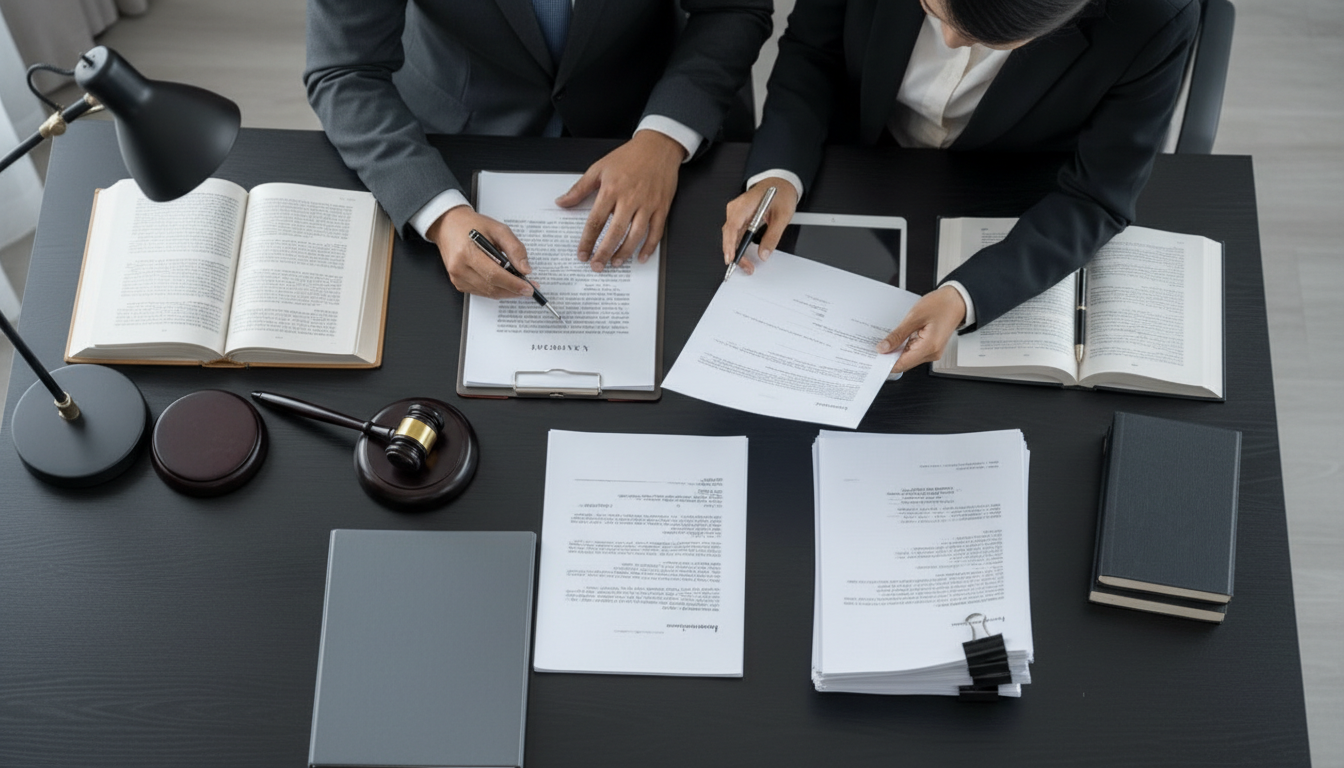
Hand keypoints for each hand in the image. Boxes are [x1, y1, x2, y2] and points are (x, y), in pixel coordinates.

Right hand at [426, 206, 535, 298]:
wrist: (448, 225)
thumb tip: (525, 269)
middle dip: (513, 290)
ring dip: (506, 292)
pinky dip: (495, 290)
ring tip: (519, 285)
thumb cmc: (472, 225)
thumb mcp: (498, 229)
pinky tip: (503, 283)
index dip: (514, 284)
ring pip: (488, 293)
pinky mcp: (458, 282)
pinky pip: (481, 292)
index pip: (495, 275)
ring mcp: (457, 277)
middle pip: (492, 287)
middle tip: (528, 289)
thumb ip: (514, 248)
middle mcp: (459, 268)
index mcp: (467, 252)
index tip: (528, 288)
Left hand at [555, 130, 684, 271]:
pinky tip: (640, 257)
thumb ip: (579, 188)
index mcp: (611, 189)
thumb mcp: (599, 168)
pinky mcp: (661, 207)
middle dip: (604, 252)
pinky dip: (649, 247)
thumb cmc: (628, 157)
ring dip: (624, 252)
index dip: (587, 241)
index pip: (596, 221)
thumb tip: (562, 202)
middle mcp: (630, 199)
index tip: (582, 254)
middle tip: (596, 266)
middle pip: (615, 232)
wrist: (658, 146)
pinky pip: (656, 232)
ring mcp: (648, 204)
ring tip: (614, 263)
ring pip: (636, 235)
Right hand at [720, 177, 798, 275]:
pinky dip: (738, 245)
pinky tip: (744, 254)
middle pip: (729, 234)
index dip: (730, 244)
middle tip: (746, 267)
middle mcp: (736, 208)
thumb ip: (773, 236)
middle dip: (735, 253)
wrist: (780, 183)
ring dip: (736, 251)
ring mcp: (736, 212)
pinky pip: (735, 233)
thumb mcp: (782, 216)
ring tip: (746, 264)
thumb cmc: (780, 193)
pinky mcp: (739, 217)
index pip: (732, 227)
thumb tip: (764, 253)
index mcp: (745, 204)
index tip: (731, 258)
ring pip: (731, 236)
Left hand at [877, 285, 967, 373]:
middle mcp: (931, 353)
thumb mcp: (914, 317)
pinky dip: (903, 346)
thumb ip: (897, 335)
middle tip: (877, 344)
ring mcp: (932, 351)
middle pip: (903, 362)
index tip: (873, 357)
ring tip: (888, 338)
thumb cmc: (941, 305)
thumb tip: (883, 348)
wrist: (957, 300)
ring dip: (896, 350)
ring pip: (907, 357)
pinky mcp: (931, 347)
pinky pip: (913, 351)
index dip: (885, 363)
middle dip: (889, 356)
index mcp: (928, 347)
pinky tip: (898, 337)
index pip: (901, 365)